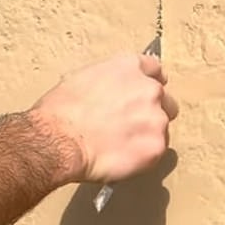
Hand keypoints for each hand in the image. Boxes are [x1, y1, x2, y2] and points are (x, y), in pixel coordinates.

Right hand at [29, 52, 177, 185]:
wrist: (59, 140)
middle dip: (151, 112)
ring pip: (162, 128)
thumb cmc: (60, 112)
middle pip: (165, 100)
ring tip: (121, 145)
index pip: (154, 70)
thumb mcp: (82, 78)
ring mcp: (157, 118)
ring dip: (147, 135)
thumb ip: (109, 80)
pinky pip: (157, 151)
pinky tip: (123, 157)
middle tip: (128, 126)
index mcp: (130, 67)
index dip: (147, 84)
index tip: (141, 96)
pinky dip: (144, 156)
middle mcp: (149, 89)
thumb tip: (113, 92)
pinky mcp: (157, 146)